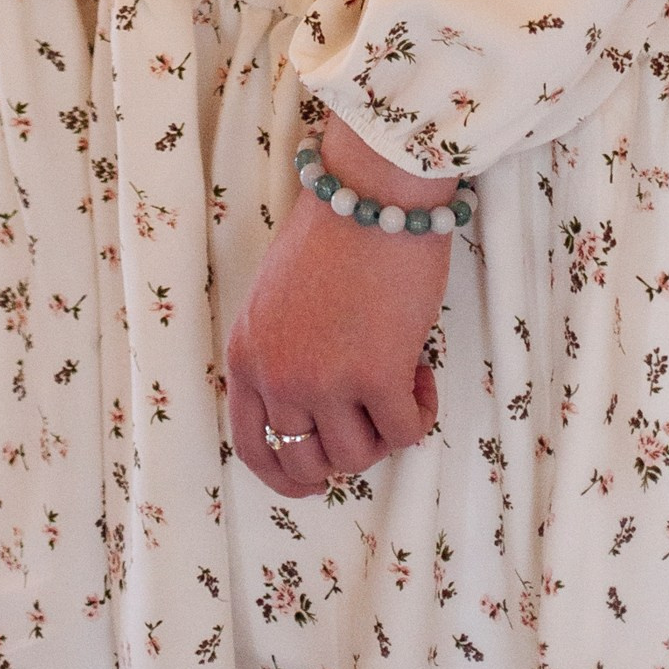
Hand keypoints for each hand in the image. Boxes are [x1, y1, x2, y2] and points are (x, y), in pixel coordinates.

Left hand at [225, 115, 451, 500]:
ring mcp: (324, 380)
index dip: (285, 476)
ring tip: (399, 376)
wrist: (371, 188)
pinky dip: (421, 411)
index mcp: (246, 353)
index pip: (252, 448)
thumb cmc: (334, 230)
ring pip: (359, 455)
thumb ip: (285, 353)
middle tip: (372, 409)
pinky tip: (422, 369)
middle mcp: (277, 375)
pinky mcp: (376, 376)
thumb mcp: (279, 299)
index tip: (314, 481)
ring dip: (385, 428)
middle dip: (347, 448)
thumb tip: (320, 414)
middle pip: (310, 462)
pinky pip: (406, 433)